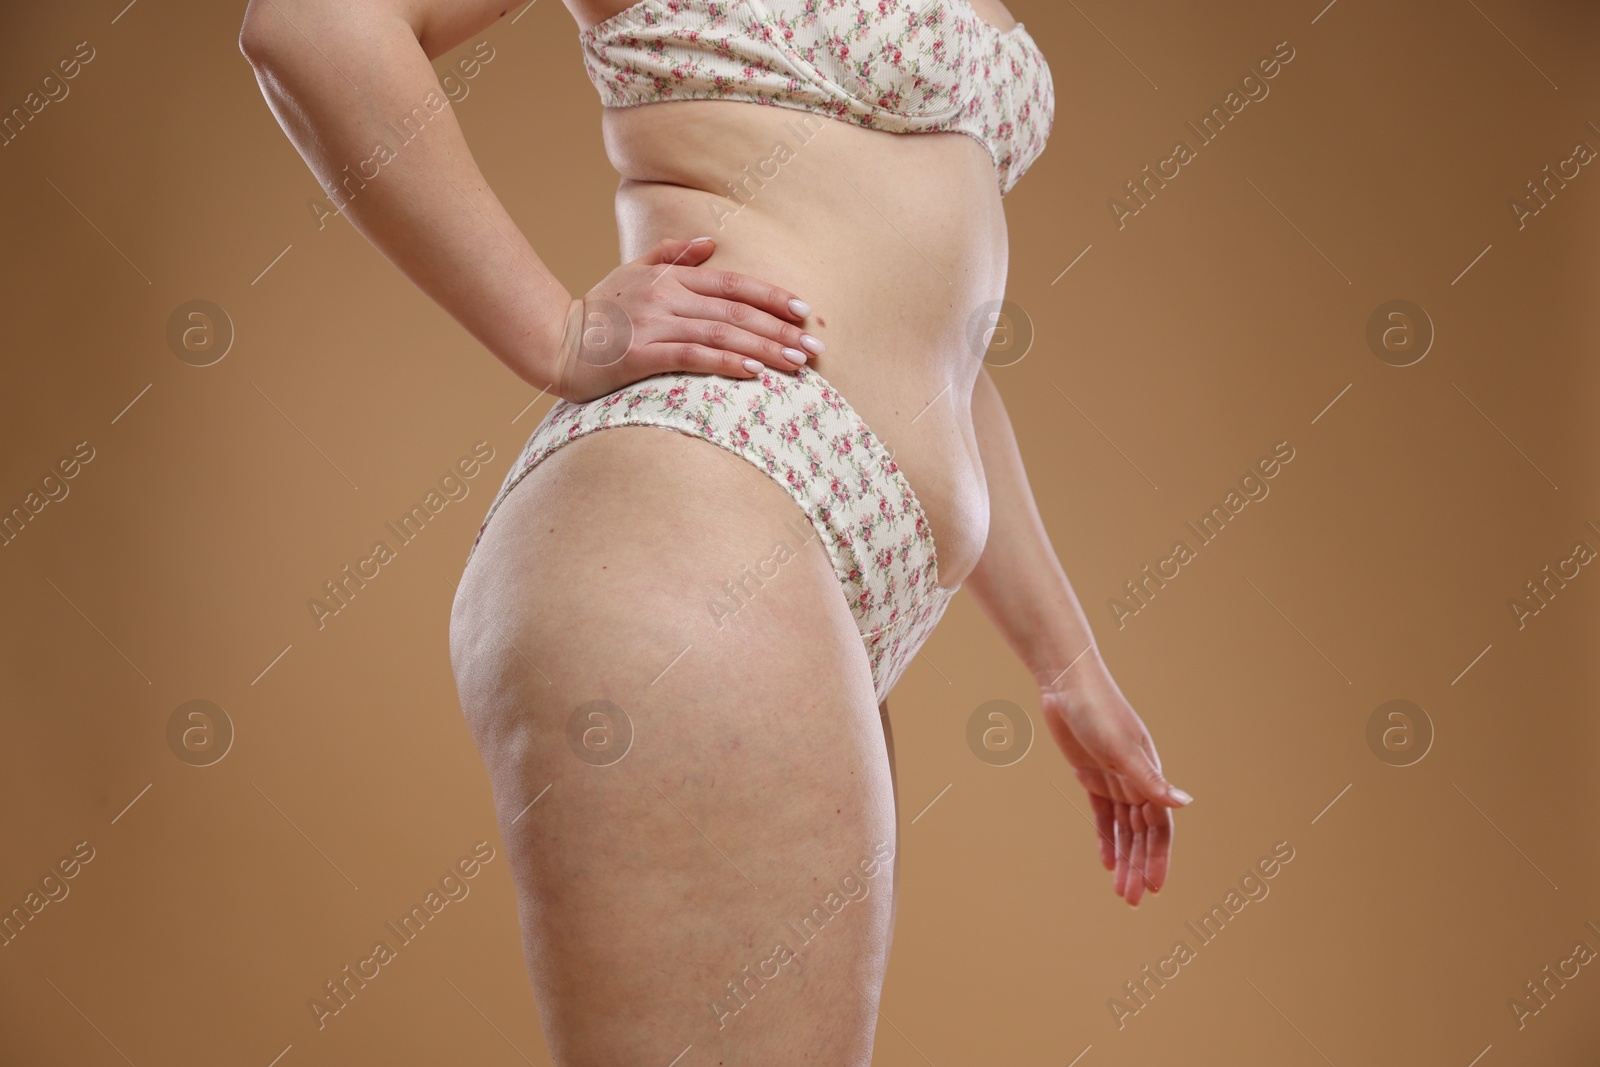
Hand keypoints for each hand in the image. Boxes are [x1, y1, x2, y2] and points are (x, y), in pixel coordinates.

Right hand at [551, 236, 820, 403]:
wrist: (554, 342)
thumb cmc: (599, 311)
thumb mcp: (633, 273)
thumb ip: (672, 256)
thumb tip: (708, 243)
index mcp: (671, 278)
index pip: (733, 285)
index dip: (772, 297)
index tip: (806, 312)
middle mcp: (668, 297)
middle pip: (736, 312)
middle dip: (781, 330)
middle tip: (816, 349)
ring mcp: (655, 325)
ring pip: (721, 335)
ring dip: (764, 349)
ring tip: (797, 364)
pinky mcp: (641, 355)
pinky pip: (692, 357)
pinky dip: (726, 363)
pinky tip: (753, 372)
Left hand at [1039, 653, 1191, 906]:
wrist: (1067, 686)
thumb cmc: (1098, 712)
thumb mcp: (1123, 749)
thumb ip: (1150, 780)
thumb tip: (1185, 804)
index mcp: (1149, 776)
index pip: (1159, 827)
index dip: (1159, 858)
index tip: (1156, 887)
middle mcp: (1135, 782)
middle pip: (1142, 835)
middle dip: (1140, 867)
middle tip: (1133, 900)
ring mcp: (1114, 780)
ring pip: (1123, 830)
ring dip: (1123, 859)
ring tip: (1121, 891)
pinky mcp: (1091, 777)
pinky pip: (1103, 816)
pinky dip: (1106, 839)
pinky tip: (1106, 862)